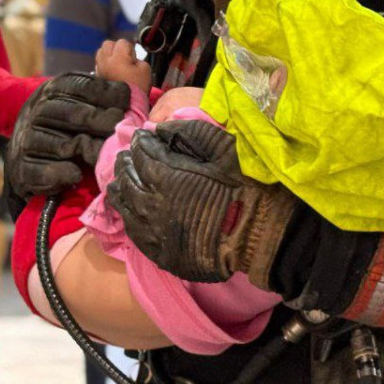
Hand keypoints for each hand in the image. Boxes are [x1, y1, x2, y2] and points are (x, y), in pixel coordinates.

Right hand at [6, 73, 129, 203]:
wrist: (26, 148)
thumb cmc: (67, 123)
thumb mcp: (81, 100)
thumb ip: (105, 92)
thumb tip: (134, 85)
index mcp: (55, 89)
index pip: (81, 86)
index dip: (107, 92)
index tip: (127, 100)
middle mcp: (38, 110)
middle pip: (73, 115)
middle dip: (100, 121)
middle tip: (120, 129)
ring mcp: (27, 138)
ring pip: (61, 144)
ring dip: (84, 151)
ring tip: (103, 156)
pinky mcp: (20, 167)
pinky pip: (42, 171)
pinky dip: (61, 173)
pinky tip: (76, 174)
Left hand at [95, 39, 149, 92]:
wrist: (127, 106)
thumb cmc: (137, 88)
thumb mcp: (145, 69)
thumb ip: (138, 58)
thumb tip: (131, 58)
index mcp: (118, 57)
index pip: (122, 42)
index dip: (130, 49)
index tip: (134, 59)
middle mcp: (106, 61)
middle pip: (108, 44)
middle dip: (116, 48)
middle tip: (124, 58)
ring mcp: (99, 68)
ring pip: (101, 52)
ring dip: (109, 55)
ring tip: (117, 64)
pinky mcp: (97, 76)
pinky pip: (99, 63)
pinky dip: (105, 64)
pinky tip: (113, 71)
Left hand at [106, 120, 294, 287]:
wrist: (262, 235)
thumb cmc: (246, 186)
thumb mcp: (221, 147)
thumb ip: (187, 132)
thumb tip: (159, 129)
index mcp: (165, 177)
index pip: (141, 154)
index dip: (140, 142)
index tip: (142, 137)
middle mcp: (152, 206)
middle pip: (127, 180)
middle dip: (126, 164)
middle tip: (126, 156)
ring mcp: (155, 233)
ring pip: (126, 208)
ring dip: (121, 190)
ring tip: (120, 181)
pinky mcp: (162, 255)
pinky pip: (135, 234)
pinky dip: (129, 218)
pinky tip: (131, 211)